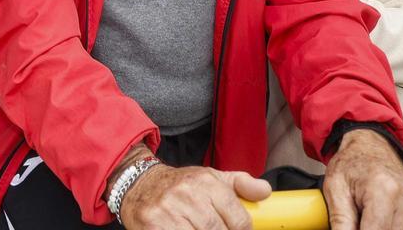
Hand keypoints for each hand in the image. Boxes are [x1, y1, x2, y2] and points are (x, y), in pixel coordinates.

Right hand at [118, 163, 270, 229]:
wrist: (138, 184)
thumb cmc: (179, 186)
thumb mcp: (210, 178)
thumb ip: (240, 184)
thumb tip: (265, 191)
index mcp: (206, 182)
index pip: (240, 220)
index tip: (235, 229)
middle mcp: (188, 195)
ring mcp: (169, 212)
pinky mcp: (154, 226)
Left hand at [322, 129, 402, 229]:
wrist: (370, 147)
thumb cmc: (352, 165)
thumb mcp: (335, 188)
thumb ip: (340, 220)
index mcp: (383, 188)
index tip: (354, 226)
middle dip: (370, 229)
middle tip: (361, 217)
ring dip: (384, 229)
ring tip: (372, 213)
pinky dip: (398, 228)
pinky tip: (388, 216)